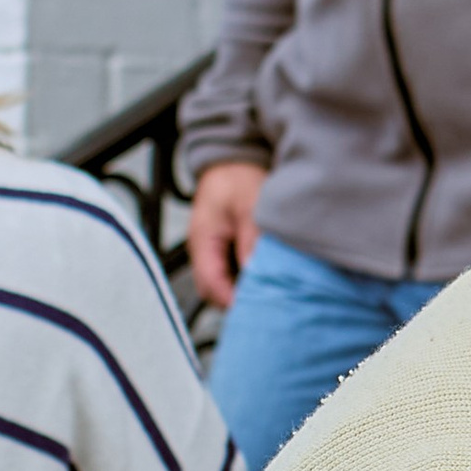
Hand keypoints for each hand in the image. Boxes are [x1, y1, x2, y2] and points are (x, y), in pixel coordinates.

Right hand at [188, 157, 265, 309]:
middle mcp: (202, 250)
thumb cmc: (238, 178)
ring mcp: (211, 252)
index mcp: (203, 240)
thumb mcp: (249, 207)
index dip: (234, 303)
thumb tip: (256, 275)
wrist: (234, 160)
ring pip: (221, 287)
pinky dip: (244, 282)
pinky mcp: (221, 251)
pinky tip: (264, 280)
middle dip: (238, 303)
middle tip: (268, 306)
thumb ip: (252, 241)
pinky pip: (229, 276)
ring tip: (268, 294)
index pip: (212, 286)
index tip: (259, 310)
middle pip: (213, 293)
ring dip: (242, 293)